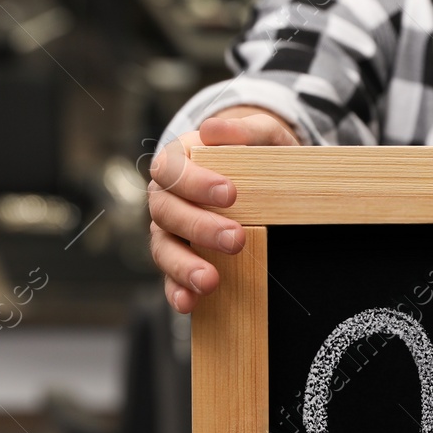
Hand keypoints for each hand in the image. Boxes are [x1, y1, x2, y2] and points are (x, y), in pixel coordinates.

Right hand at [147, 106, 297, 312]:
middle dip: (199, 227)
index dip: (195, 183)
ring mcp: (170, 231)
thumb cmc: (261, 156)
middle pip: (166, 211)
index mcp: (180, 161)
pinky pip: (169, 278)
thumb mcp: (264, 137)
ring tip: (210, 280)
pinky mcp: (180, 260)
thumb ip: (245, 130)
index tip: (231, 193)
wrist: (270, 182)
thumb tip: (213, 129)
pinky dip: (176, 291)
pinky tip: (189, 304)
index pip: (172, 169)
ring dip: (184, 265)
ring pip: (163, 248)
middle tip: (236, 239)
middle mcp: (167, 196)